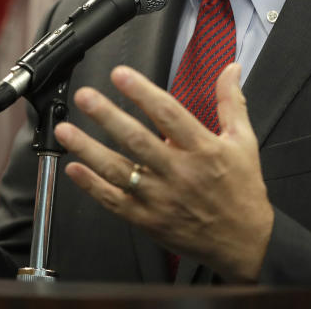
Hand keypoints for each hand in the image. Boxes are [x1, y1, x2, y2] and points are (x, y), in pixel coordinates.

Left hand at [54, 62, 273, 281]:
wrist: (244, 242)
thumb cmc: (242, 190)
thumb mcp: (243, 141)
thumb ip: (232, 102)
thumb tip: (231, 68)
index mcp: (203, 149)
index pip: (169, 115)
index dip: (143, 93)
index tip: (121, 75)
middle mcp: (180, 173)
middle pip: (137, 140)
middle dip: (107, 116)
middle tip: (85, 97)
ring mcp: (161, 199)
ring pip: (119, 171)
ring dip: (89, 149)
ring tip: (66, 130)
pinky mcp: (148, 220)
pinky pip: (115, 201)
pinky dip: (92, 186)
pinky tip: (73, 168)